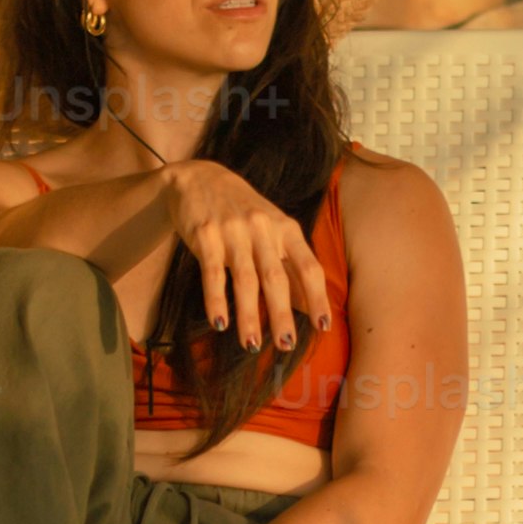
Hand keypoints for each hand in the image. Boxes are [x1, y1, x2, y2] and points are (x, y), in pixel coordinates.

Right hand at [150, 155, 330, 352]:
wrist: (199, 178)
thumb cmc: (243, 211)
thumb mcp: (272, 229)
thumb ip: (289, 261)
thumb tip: (308, 304)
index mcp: (286, 228)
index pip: (308, 266)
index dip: (317, 297)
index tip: (323, 326)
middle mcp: (263, 228)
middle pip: (276, 278)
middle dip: (282, 314)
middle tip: (287, 345)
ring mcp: (233, 230)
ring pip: (244, 279)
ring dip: (248, 315)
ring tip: (252, 344)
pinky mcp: (205, 234)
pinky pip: (211, 273)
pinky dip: (216, 300)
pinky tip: (220, 323)